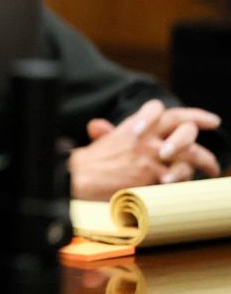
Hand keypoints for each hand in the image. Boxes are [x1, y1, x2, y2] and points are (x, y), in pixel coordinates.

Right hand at [68, 99, 221, 199]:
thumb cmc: (87, 162)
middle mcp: (145, 137)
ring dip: (204, 162)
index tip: (210, 121)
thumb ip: (107, 133)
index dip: (190, 114)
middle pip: (183, 128)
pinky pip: (178, 176)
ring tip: (211, 169)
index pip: (164, 112)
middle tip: (214, 136)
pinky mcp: (151, 174)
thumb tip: (98, 126)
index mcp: (134, 126)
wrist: (79, 177)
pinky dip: (183, 180)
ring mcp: (149, 155)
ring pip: (188, 153)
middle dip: (204, 137)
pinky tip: (184, 182)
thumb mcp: (100, 141)